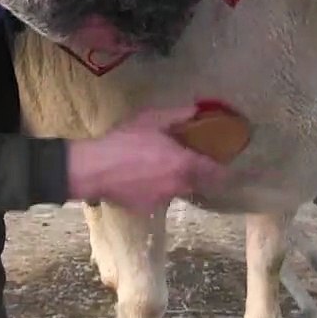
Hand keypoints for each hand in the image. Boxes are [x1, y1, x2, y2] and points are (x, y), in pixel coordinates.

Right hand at [65, 104, 230, 213]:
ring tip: (161, 168)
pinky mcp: (146, 207)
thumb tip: (196, 110)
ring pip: (178, 191)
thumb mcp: (151, 119)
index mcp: (184, 163)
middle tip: (191, 161)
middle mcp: (179, 185)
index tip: (221, 162)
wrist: (94, 169)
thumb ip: (178, 115)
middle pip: (199, 183)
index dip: (221, 168)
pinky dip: (157, 189)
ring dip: (176, 182)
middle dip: (199, 174)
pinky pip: (159, 197)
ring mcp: (163, 199)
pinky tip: (143, 178)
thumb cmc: (125, 140)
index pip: (216, 172)